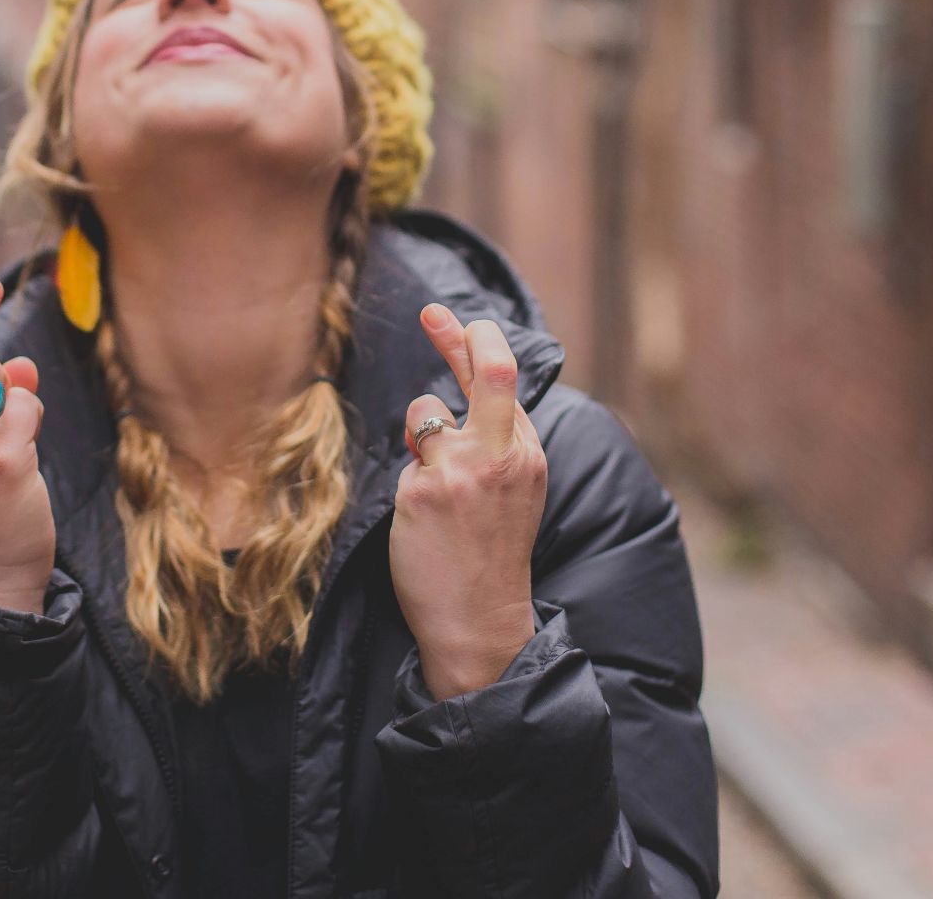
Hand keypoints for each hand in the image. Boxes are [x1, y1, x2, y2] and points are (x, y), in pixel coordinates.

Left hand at [389, 303, 545, 699]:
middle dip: (460, 335)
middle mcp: (503, 454)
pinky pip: (404, 463)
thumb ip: (493, 443)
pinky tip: (425, 522)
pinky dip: (408, 484)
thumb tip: (449, 402)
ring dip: (417, 438)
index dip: (477, 344)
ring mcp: (464, 470)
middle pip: (489, 370)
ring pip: (425, 413)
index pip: (505, 382)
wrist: (480, 620)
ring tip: (434, 488)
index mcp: (528, 453)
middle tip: (434, 312)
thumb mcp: (511, 491)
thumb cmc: (489, 555)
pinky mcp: (425, 490)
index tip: (457, 319)